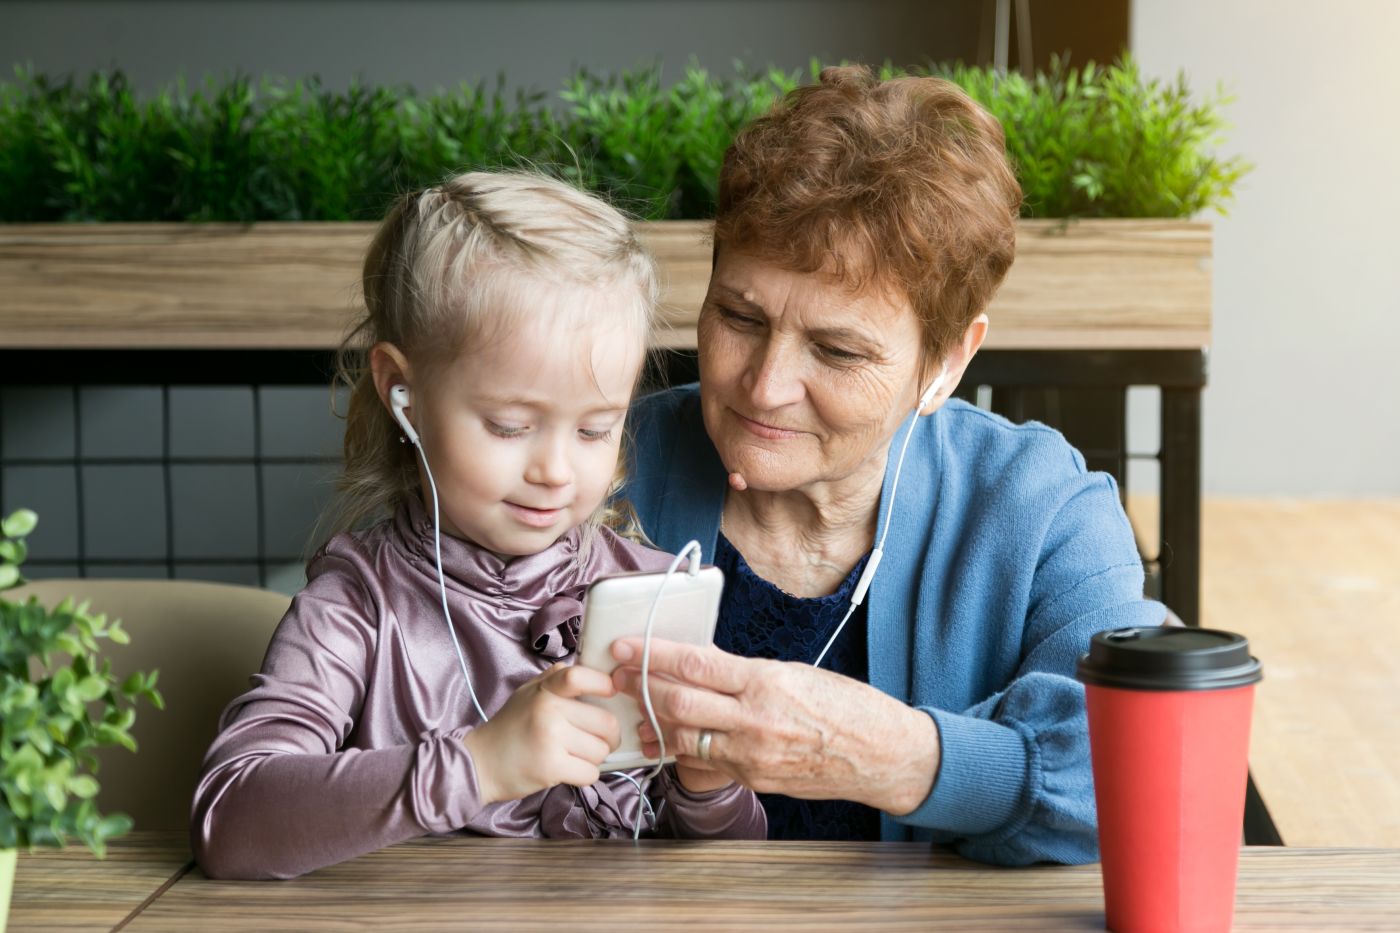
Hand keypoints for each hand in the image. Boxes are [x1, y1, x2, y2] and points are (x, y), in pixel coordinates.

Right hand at [462, 662, 620, 804]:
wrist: (481, 763)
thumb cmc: (510, 727)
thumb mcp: (527, 693)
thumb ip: (554, 679)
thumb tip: (582, 668)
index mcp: (545, 690)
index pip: (580, 677)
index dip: (604, 684)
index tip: (612, 692)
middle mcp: (548, 710)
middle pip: (606, 722)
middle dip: (608, 736)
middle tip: (597, 740)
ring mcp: (551, 739)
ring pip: (601, 750)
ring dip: (595, 758)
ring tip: (576, 756)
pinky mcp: (551, 767)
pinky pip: (591, 773)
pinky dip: (585, 775)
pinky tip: (570, 770)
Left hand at [610, 638, 939, 814]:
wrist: (883, 755)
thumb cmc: (845, 706)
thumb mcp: (795, 674)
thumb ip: (745, 673)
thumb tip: (699, 664)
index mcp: (767, 681)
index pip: (695, 664)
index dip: (652, 654)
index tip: (624, 646)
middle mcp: (756, 719)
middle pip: (679, 701)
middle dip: (641, 686)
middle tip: (618, 675)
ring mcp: (753, 754)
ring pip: (685, 735)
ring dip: (653, 720)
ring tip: (633, 707)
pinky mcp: (754, 778)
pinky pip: (706, 761)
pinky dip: (678, 749)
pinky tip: (660, 742)